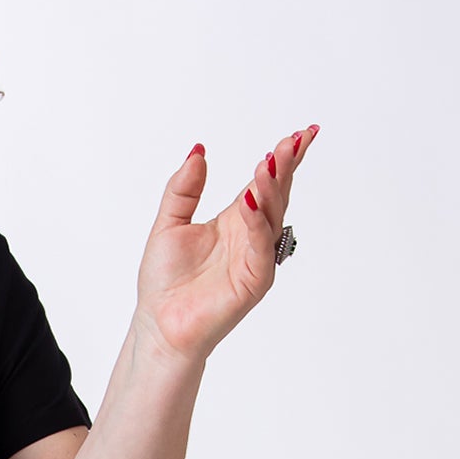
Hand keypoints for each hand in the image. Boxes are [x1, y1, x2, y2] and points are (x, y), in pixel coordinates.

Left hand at [135, 125, 318, 365]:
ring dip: (272, 189)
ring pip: (272, 217)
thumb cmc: (165, 282)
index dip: (282, 158)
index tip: (300, 133)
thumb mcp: (169, 222)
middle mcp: (250, 236)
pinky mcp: (254, 281)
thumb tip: (198, 152)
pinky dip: (258, 223)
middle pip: (276, 194)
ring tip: (268, 163)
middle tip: (295, 140)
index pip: (264, 183)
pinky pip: (260, 247)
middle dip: (286, 166)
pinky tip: (251, 202)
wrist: (158, 325)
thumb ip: (184, 188)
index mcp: (235, 220)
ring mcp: (255, 259)